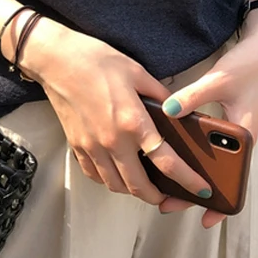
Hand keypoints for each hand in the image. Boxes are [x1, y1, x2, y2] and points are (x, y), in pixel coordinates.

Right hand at [19, 18, 218, 206]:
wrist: (56, 60)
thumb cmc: (96, 60)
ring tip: (144, 183)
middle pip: (139, 186)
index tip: (201, 189)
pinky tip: (116, 170)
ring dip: (132, 190)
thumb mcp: (137, 72)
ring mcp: (91, 147)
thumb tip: (176, 109)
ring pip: (115, 185)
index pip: (167, 163)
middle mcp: (112, 141)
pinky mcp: (76, 146)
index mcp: (133, 122)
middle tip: (169, 195)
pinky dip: (108, 180)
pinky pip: (95, 175)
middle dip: (157, 197)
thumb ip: (160, 95)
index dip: (188, 180)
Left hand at [155, 28, 257, 227]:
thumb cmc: (248, 65)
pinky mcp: (224, 119)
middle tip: (166, 202)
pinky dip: (191, 151)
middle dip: (194, 190)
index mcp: (246, 134)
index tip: (203, 219)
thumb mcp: (219, 80)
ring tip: (162, 181)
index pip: (235, 178)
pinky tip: (169, 150)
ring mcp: (232, 129)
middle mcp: (240, 137)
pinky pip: (208, 143)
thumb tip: (167, 112)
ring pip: (211, 160)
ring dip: (190, 171)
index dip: (221, 203)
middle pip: (218, 173)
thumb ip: (193, 96)